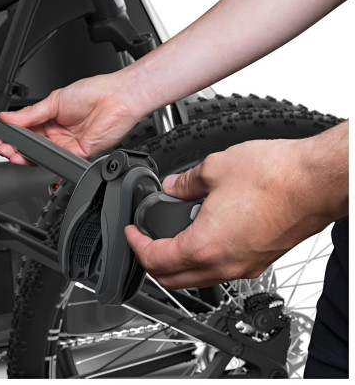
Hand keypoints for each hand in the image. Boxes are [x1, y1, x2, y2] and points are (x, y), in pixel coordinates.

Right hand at [0, 72, 147, 163]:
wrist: (116, 97)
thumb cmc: (93, 92)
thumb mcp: (55, 99)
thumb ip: (30, 113)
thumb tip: (8, 117)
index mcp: (49, 118)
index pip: (24, 130)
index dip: (9, 133)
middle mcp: (56, 133)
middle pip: (29, 145)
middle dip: (10, 146)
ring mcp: (66, 145)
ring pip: (39, 155)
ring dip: (22, 155)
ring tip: (8, 151)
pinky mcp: (76, 153)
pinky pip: (56, 160)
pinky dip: (42, 159)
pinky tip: (30, 154)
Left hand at [125, 126, 347, 289]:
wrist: (317, 181)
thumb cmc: (276, 177)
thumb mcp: (214, 169)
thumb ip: (185, 182)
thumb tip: (173, 187)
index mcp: (204, 246)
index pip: (155, 260)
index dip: (135, 246)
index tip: (132, 233)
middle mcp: (223, 265)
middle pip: (172, 280)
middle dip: (151, 264)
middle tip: (144, 242)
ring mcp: (244, 267)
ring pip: (197, 281)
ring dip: (176, 266)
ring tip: (168, 240)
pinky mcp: (259, 262)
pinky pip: (220, 273)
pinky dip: (201, 263)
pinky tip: (202, 239)